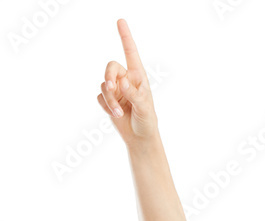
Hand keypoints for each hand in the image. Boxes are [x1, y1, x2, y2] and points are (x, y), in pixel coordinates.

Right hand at [97, 18, 157, 144]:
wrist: (140, 138)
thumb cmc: (147, 121)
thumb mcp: (144, 108)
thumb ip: (134, 94)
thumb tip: (122, 83)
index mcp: (138, 77)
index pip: (130, 53)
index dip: (125, 37)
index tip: (120, 21)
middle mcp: (126, 79)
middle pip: (111, 68)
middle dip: (109, 77)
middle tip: (111, 88)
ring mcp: (116, 89)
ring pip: (104, 85)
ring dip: (109, 99)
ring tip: (118, 112)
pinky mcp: (108, 100)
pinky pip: (100, 97)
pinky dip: (106, 106)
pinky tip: (115, 115)